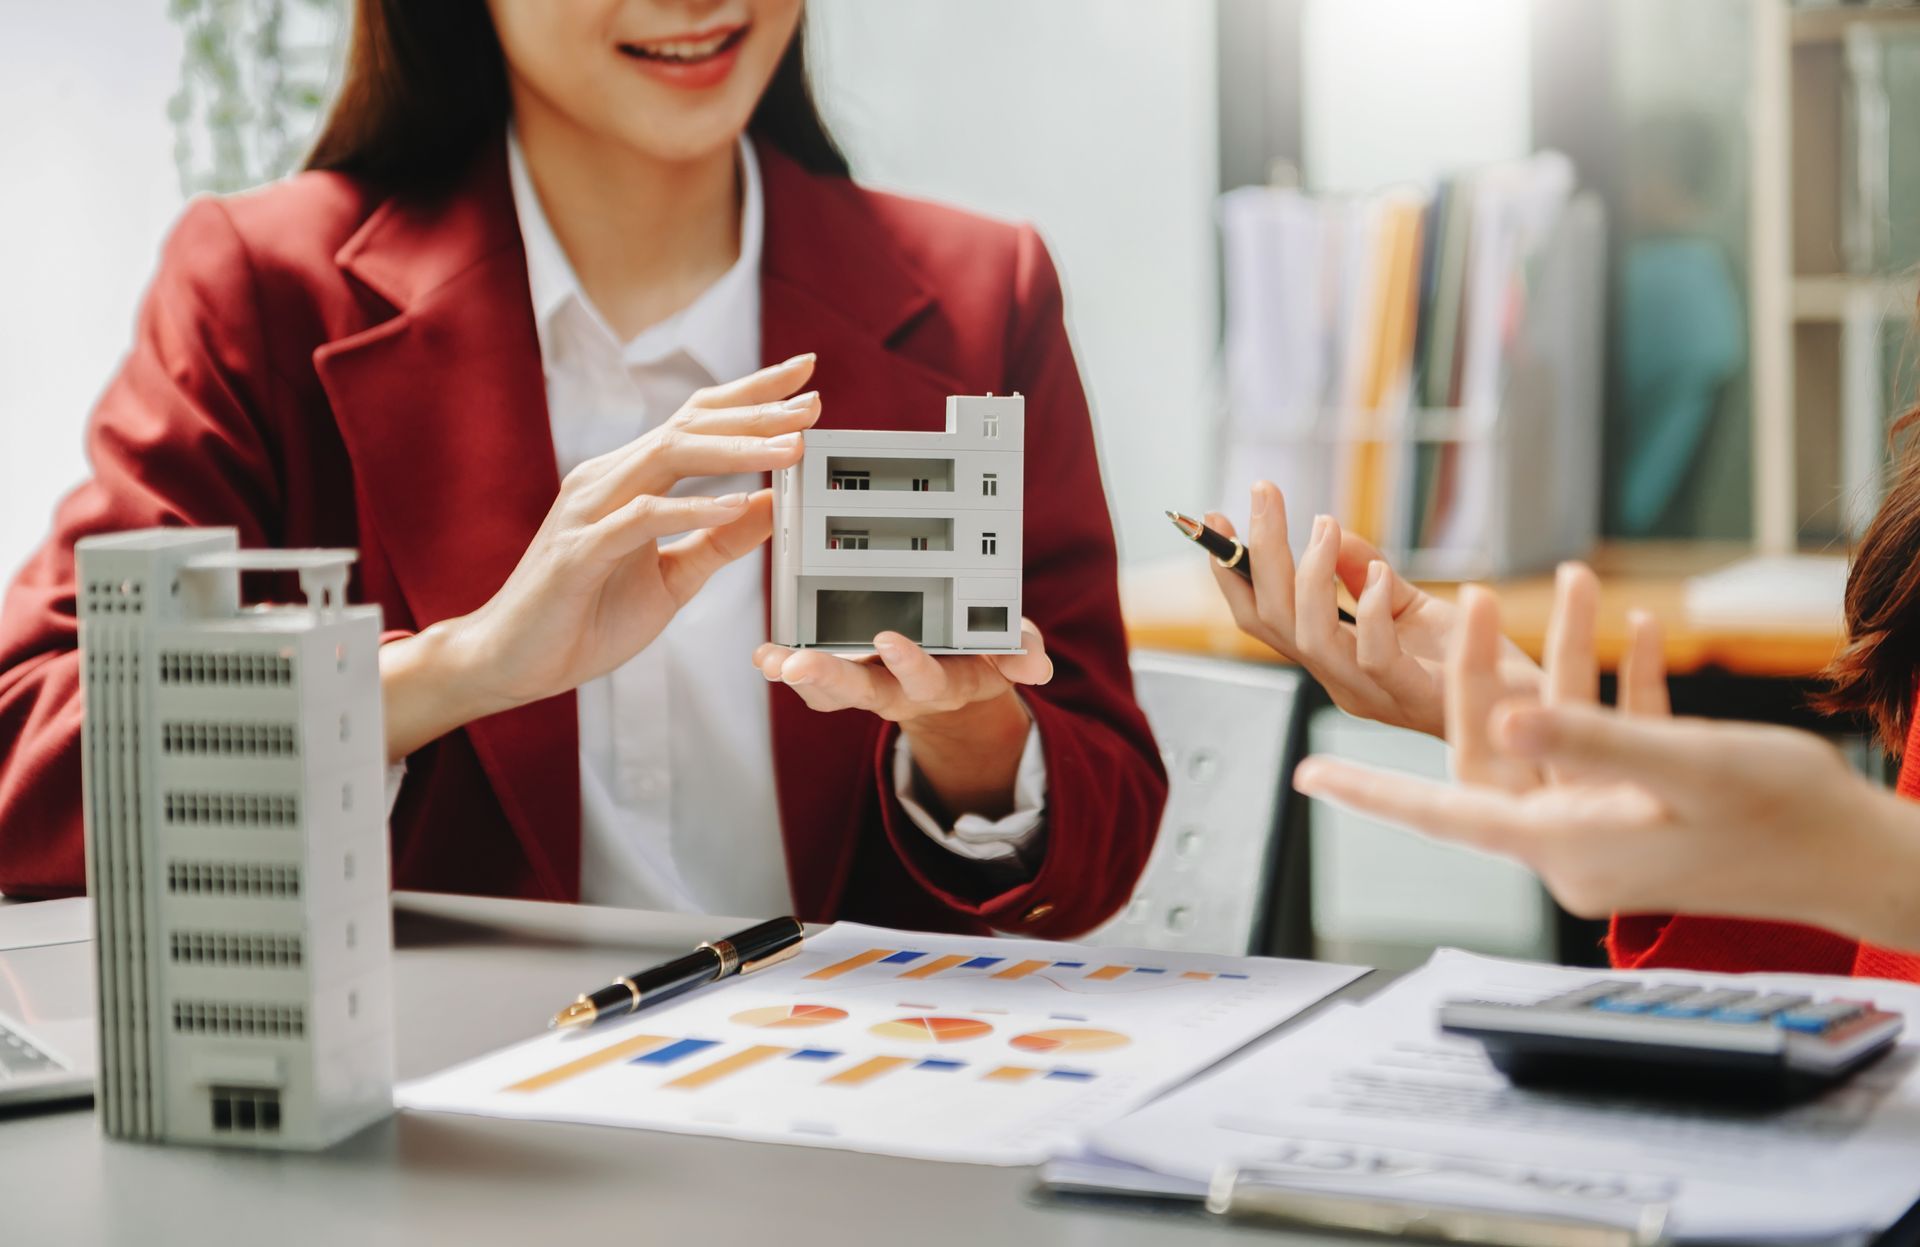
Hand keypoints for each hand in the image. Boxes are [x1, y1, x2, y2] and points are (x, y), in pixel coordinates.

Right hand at [382, 354, 821, 759]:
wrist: (513, 660)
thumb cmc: (587, 617)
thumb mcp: (675, 577)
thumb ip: (721, 541)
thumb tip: (775, 503)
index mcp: (630, 479)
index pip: (696, 421)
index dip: (750, 395)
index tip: (806, 379)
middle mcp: (608, 479)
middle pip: (690, 425)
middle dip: (757, 411)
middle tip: (814, 403)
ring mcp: (590, 510)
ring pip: (669, 457)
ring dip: (736, 448)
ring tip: (791, 446)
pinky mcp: (580, 551)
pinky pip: (642, 518)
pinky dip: (692, 509)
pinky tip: (737, 504)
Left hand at [754, 618, 1053, 818]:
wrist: (957, 676)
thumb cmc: (981, 652)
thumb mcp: (1009, 653)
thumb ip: (1022, 653)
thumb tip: (1036, 666)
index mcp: (939, 683)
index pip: (923, 678)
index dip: (908, 663)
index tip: (889, 640)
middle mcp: (896, 690)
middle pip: (860, 691)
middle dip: (829, 680)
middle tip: (797, 666)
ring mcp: (866, 683)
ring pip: (828, 690)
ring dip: (798, 678)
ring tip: (770, 662)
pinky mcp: (842, 671)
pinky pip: (807, 675)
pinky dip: (782, 664)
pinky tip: (761, 654)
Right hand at [1209, 480, 1538, 736]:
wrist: (1542, 718)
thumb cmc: (1480, 663)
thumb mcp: (1417, 608)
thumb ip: (1371, 576)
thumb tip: (1330, 531)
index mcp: (1334, 660)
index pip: (1260, 618)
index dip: (1230, 571)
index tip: (1216, 518)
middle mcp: (1341, 681)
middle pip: (1272, 621)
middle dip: (1259, 553)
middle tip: (1264, 494)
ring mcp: (1374, 693)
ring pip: (1310, 638)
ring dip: (1310, 575)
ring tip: (1323, 525)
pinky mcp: (1416, 696)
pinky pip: (1373, 655)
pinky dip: (1370, 608)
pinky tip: (1382, 572)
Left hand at [1292, 567, 1916, 944]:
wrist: (1866, 859)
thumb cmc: (1786, 818)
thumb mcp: (1684, 765)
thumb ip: (1591, 741)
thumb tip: (1508, 719)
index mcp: (1564, 844)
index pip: (1440, 812)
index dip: (1369, 793)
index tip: (1306, 774)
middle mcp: (1572, 843)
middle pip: (1499, 750)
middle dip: (1486, 670)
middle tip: (1476, 595)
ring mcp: (1608, 827)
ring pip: (1556, 733)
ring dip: (1566, 659)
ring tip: (1582, 576)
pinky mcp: (1645, 810)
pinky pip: (1610, 743)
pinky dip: (1619, 689)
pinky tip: (1638, 630)